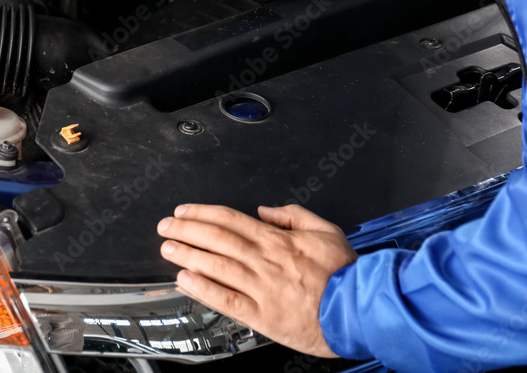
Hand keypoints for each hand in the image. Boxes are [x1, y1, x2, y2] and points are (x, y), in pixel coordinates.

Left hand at [157, 203, 357, 356]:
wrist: (361, 311)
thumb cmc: (345, 274)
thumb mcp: (326, 230)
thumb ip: (293, 216)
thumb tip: (266, 210)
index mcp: (277, 240)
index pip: (229, 219)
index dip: (201, 213)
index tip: (183, 211)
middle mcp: (264, 260)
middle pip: (215, 238)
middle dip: (185, 229)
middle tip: (165, 226)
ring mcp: (261, 288)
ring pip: (215, 266)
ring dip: (187, 255)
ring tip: (168, 248)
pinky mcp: (262, 315)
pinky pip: (225, 299)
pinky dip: (201, 289)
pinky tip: (184, 281)